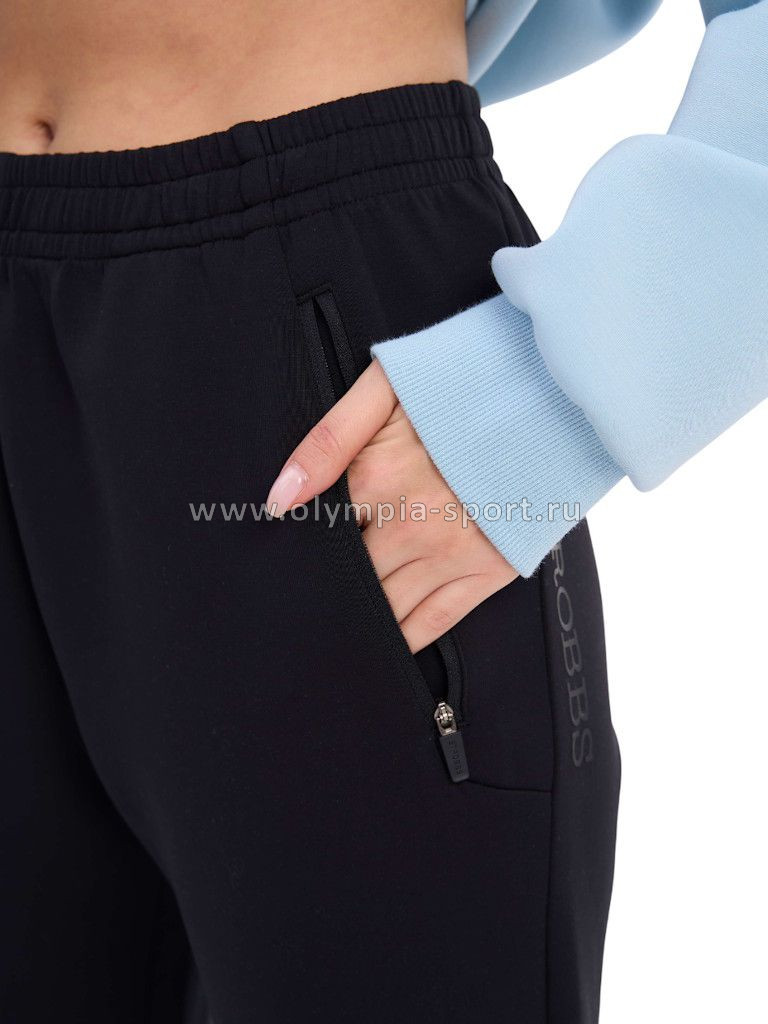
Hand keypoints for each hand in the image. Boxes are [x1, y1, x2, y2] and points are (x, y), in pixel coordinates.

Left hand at [266, 360, 517, 651]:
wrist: (554, 392)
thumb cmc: (466, 381)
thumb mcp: (387, 387)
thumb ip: (328, 440)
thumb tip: (279, 500)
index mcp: (377, 478)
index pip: (318, 535)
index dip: (298, 548)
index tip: (283, 561)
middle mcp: (410, 526)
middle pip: (347, 578)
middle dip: (323, 587)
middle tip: (299, 607)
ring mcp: (451, 554)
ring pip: (383, 609)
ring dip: (357, 618)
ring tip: (332, 629)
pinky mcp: (488, 571)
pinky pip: (432, 622)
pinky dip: (403, 638)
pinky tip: (382, 641)